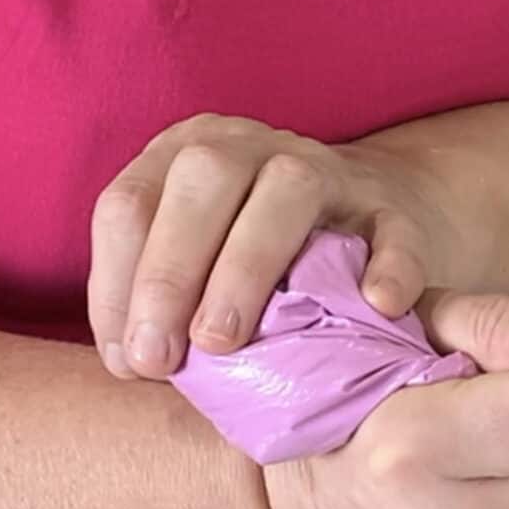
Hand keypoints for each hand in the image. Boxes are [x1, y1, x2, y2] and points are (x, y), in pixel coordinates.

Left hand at [88, 113, 455, 378]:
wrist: (361, 224)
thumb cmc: (256, 264)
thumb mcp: (195, 266)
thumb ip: (159, 303)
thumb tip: (131, 360)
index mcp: (185, 159)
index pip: (131, 204)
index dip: (117, 282)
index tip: (128, 360)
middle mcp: (250, 148)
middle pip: (203, 178)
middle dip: (170, 271)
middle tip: (161, 359)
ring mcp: (327, 170)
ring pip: (289, 191)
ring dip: (247, 268)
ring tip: (225, 342)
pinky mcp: (389, 207)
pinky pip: (391, 231)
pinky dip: (388, 267)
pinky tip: (377, 307)